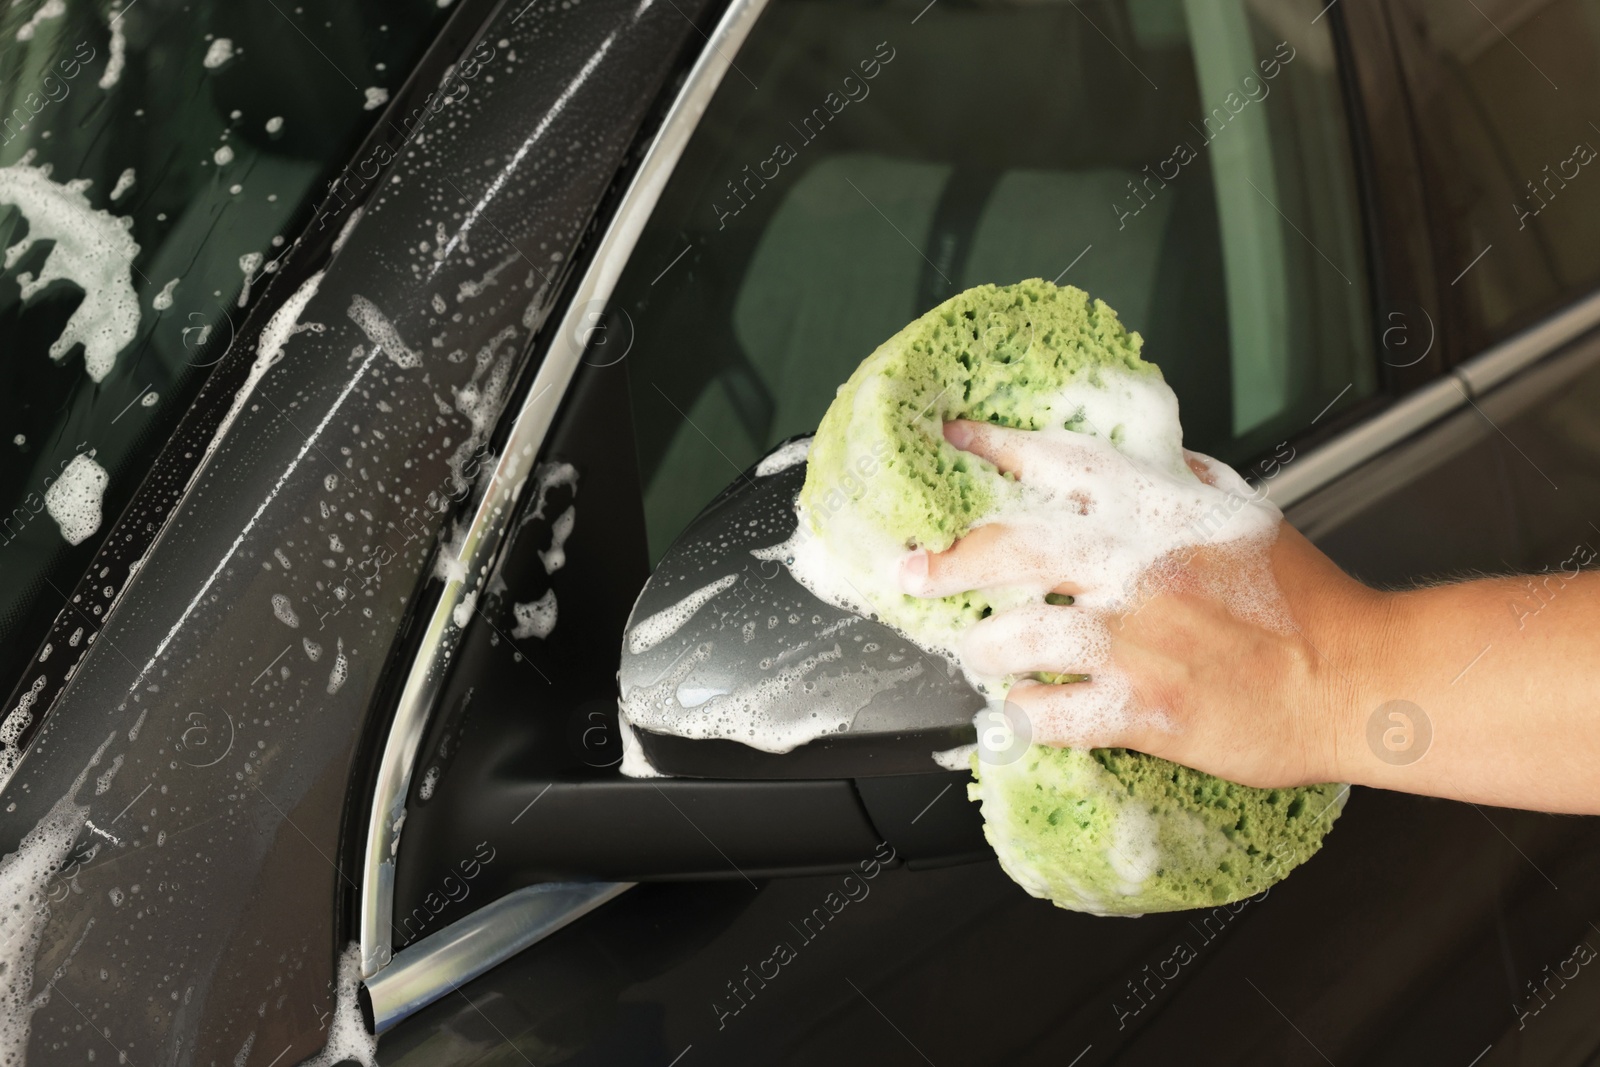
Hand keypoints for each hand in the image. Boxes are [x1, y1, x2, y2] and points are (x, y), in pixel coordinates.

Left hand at [899, 420, 1385, 788]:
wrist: (1357, 678)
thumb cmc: (1307, 599)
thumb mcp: (1246, 511)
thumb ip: (1187, 482)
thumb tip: (1148, 461)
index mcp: (1158, 508)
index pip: (1056, 462)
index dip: (994, 449)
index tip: (953, 442)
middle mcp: (1134, 564)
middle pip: (1007, 549)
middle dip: (946, 562)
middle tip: (915, 573)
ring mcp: (1131, 637)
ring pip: (1013, 635)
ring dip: (983, 648)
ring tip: (980, 654)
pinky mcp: (1138, 706)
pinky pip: (1045, 712)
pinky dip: (1020, 713)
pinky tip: (1018, 711)